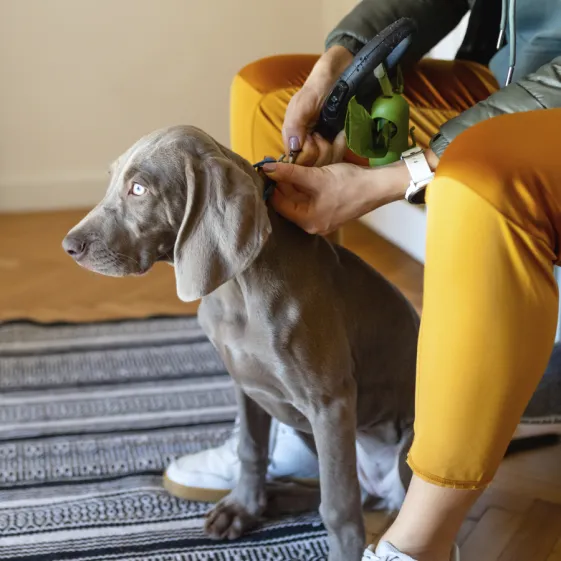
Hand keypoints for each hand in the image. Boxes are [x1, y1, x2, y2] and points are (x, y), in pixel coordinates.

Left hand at [264, 162, 374, 234]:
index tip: (266, 168)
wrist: (379, 186)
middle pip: (288, 203)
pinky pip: (309, 199)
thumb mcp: (316, 176)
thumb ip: (290, 173)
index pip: (279, 204)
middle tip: (276, 163)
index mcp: (308, 222)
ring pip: (298, 200)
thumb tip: (266, 168)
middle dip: (282, 184)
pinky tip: (303, 172)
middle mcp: (312, 225)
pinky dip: (304, 186)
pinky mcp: (328, 211)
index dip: (271, 186)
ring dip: (293, 183)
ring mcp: (321, 219)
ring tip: (289, 165)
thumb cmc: (349, 184)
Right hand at [282, 46, 352, 166]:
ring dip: (333, 149)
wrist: (338, 78)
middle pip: (312, 165)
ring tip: (335, 134)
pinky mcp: (331, 145)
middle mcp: (303, 145)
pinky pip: (335, 157)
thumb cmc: (317, 88)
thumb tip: (293, 147)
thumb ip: (296, 124)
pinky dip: (340, 147)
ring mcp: (318, 146)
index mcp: (292, 137)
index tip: (315, 139)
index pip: (297, 161)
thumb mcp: (304, 103)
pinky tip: (342, 136)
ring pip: (324, 163)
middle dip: (322, 152)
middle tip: (326, 135)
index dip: (308, 154)